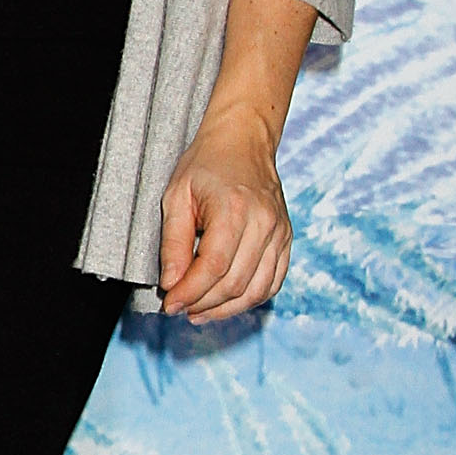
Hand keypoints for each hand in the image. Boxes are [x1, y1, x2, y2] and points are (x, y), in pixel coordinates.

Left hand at [158, 103, 292, 322]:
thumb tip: (172, 284)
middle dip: (203, 304)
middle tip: (179, 308)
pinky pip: (272, 282)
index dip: (189, 292)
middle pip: (235, 284)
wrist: (243, 142)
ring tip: (198, 312)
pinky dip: (248, 299)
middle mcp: (264, 223)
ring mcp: (280, 233)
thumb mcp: (176, 196)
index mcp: (234, 209)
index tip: (169, 303)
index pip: (213, 267)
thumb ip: (174, 242)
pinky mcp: (286, 239)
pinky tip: (225, 302)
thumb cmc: (205, 166)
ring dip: (225, 309)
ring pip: (256, 290)